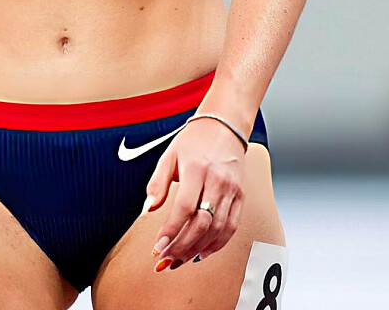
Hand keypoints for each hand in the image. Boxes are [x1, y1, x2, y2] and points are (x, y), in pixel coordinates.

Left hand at [142, 116, 246, 270]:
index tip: (157, 247)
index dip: (171, 230)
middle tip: (165, 260)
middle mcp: (218, 180)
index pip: (184, 207)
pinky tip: (201, 252)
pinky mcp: (240, 196)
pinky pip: (231, 227)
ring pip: (217, 229)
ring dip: (197, 249)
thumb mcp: (169, 155)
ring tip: (179, 260)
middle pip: (201, 223)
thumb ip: (157, 183)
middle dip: (181, 246)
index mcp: (197, 168)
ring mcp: (232, 190)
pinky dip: (216, 244)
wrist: (224, 126)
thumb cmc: (193, 141)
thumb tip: (147, 210)